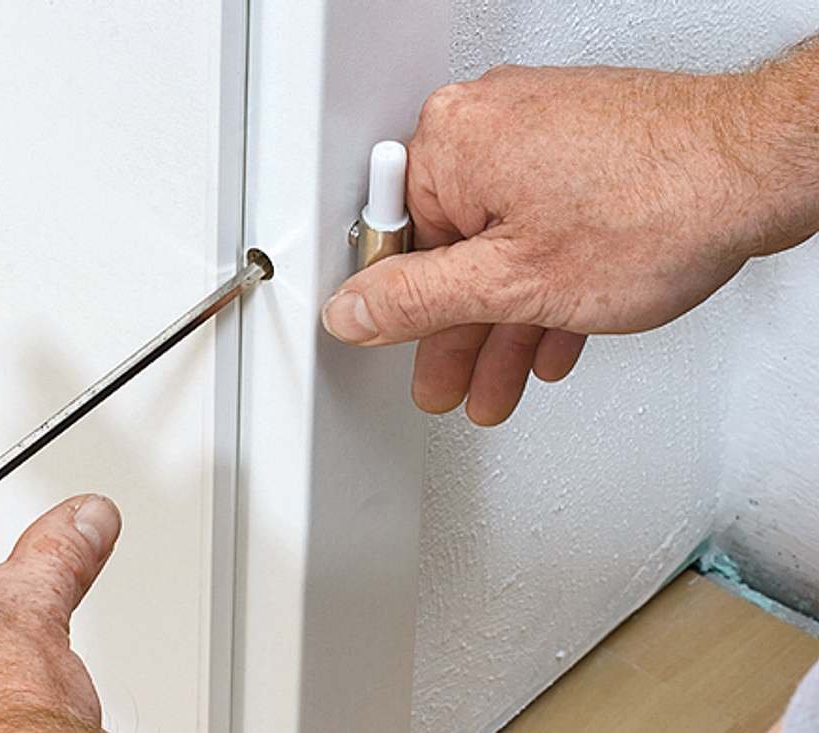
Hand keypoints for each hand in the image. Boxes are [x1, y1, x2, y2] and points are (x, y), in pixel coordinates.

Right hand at [322, 63, 818, 424]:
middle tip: (455, 381)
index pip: (396, 242)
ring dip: (505, 320)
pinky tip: (553, 333)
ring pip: (501, 243)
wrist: (765, 168)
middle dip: (461, 331)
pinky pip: (542, 222)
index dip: (406, 314)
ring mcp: (538, 129)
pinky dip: (546, 282)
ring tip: (504, 377)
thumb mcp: (513, 283)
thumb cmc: (659, 204)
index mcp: (451, 142)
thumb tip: (352, 311)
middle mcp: (488, 122)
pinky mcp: (581, 142)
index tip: (412, 352)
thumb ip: (418, 303)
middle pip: (451, 248)